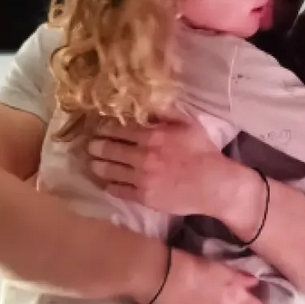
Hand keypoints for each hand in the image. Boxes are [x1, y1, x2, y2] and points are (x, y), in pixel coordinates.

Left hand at [87, 114, 231, 216]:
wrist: (214, 185)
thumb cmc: (203, 152)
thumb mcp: (188, 125)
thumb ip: (166, 114)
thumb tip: (147, 106)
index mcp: (152, 136)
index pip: (120, 131)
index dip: (106, 129)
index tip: (98, 129)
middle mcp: (143, 157)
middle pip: (110, 150)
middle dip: (96, 147)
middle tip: (90, 146)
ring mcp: (141, 179)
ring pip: (110, 171)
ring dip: (98, 166)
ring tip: (93, 164)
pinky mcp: (144, 197)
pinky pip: (120, 191)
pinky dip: (110, 186)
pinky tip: (106, 183)